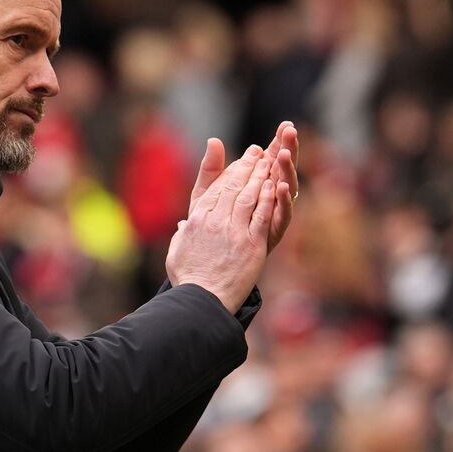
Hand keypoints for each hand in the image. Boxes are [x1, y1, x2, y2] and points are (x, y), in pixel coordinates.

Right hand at [166, 145, 276, 311]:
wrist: (202, 299)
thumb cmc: (188, 279)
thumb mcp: (176, 250)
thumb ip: (183, 233)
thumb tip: (184, 224)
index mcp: (196, 219)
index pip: (217, 188)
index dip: (230, 172)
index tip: (240, 161)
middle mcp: (215, 220)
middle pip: (234, 186)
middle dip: (247, 166)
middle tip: (257, 152)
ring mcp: (234, 230)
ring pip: (250, 196)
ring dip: (260, 176)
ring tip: (269, 161)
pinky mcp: (252, 243)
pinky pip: (263, 215)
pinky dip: (270, 198)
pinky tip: (276, 186)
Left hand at [188, 122, 298, 251]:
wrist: (206, 266)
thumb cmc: (206, 228)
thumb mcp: (205, 195)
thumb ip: (211, 169)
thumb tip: (214, 140)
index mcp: (256, 187)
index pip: (271, 159)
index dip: (278, 142)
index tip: (286, 125)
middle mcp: (269, 200)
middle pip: (283, 171)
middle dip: (288, 150)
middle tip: (290, 132)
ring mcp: (272, 216)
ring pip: (286, 190)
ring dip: (287, 171)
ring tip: (284, 153)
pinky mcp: (271, 234)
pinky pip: (281, 216)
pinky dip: (283, 201)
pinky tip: (281, 186)